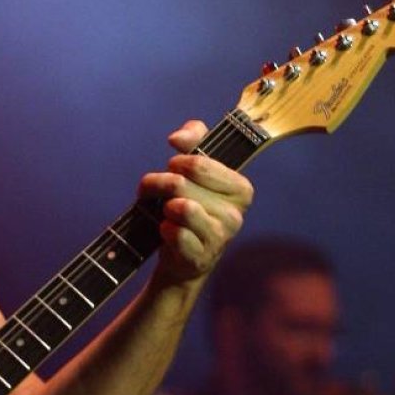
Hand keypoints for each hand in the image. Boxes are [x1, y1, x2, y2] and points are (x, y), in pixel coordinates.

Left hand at [138, 120, 252, 284]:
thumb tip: (177, 138)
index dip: (176, 163)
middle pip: (180, 184)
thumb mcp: (195, 167)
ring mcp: (219, 238)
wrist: (182, 253)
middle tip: (153, 190)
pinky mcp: (200, 257)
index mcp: (240, 188)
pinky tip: (167, 231)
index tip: (172, 168)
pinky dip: (163, 229)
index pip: (198, 164)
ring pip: (178, 207)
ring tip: (163, 210)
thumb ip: (194, 138)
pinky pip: (173, 232)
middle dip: (158, 183)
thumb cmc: (190, 203)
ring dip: (159, 206)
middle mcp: (235, 214)